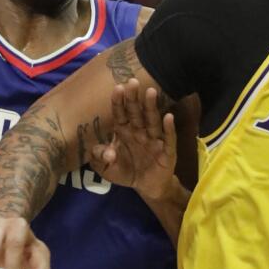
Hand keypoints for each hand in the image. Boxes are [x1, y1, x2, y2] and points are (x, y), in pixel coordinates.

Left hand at [89, 79, 177, 200]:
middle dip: (134, 98)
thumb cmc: (126, 172)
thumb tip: (108, 152)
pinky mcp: (167, 151)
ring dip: (151, 107)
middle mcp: (139, 131)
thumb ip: (100, 158)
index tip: (118, 88)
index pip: (120, 114)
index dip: (118, 102)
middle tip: (132, 82)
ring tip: (150, 92)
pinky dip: (168, 128)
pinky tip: (168, 117)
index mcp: (124, 132)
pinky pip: (168, 138)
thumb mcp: (107, 169)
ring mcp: (154, 140)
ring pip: (152, 120)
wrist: (146, 187)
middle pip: (136, 112)